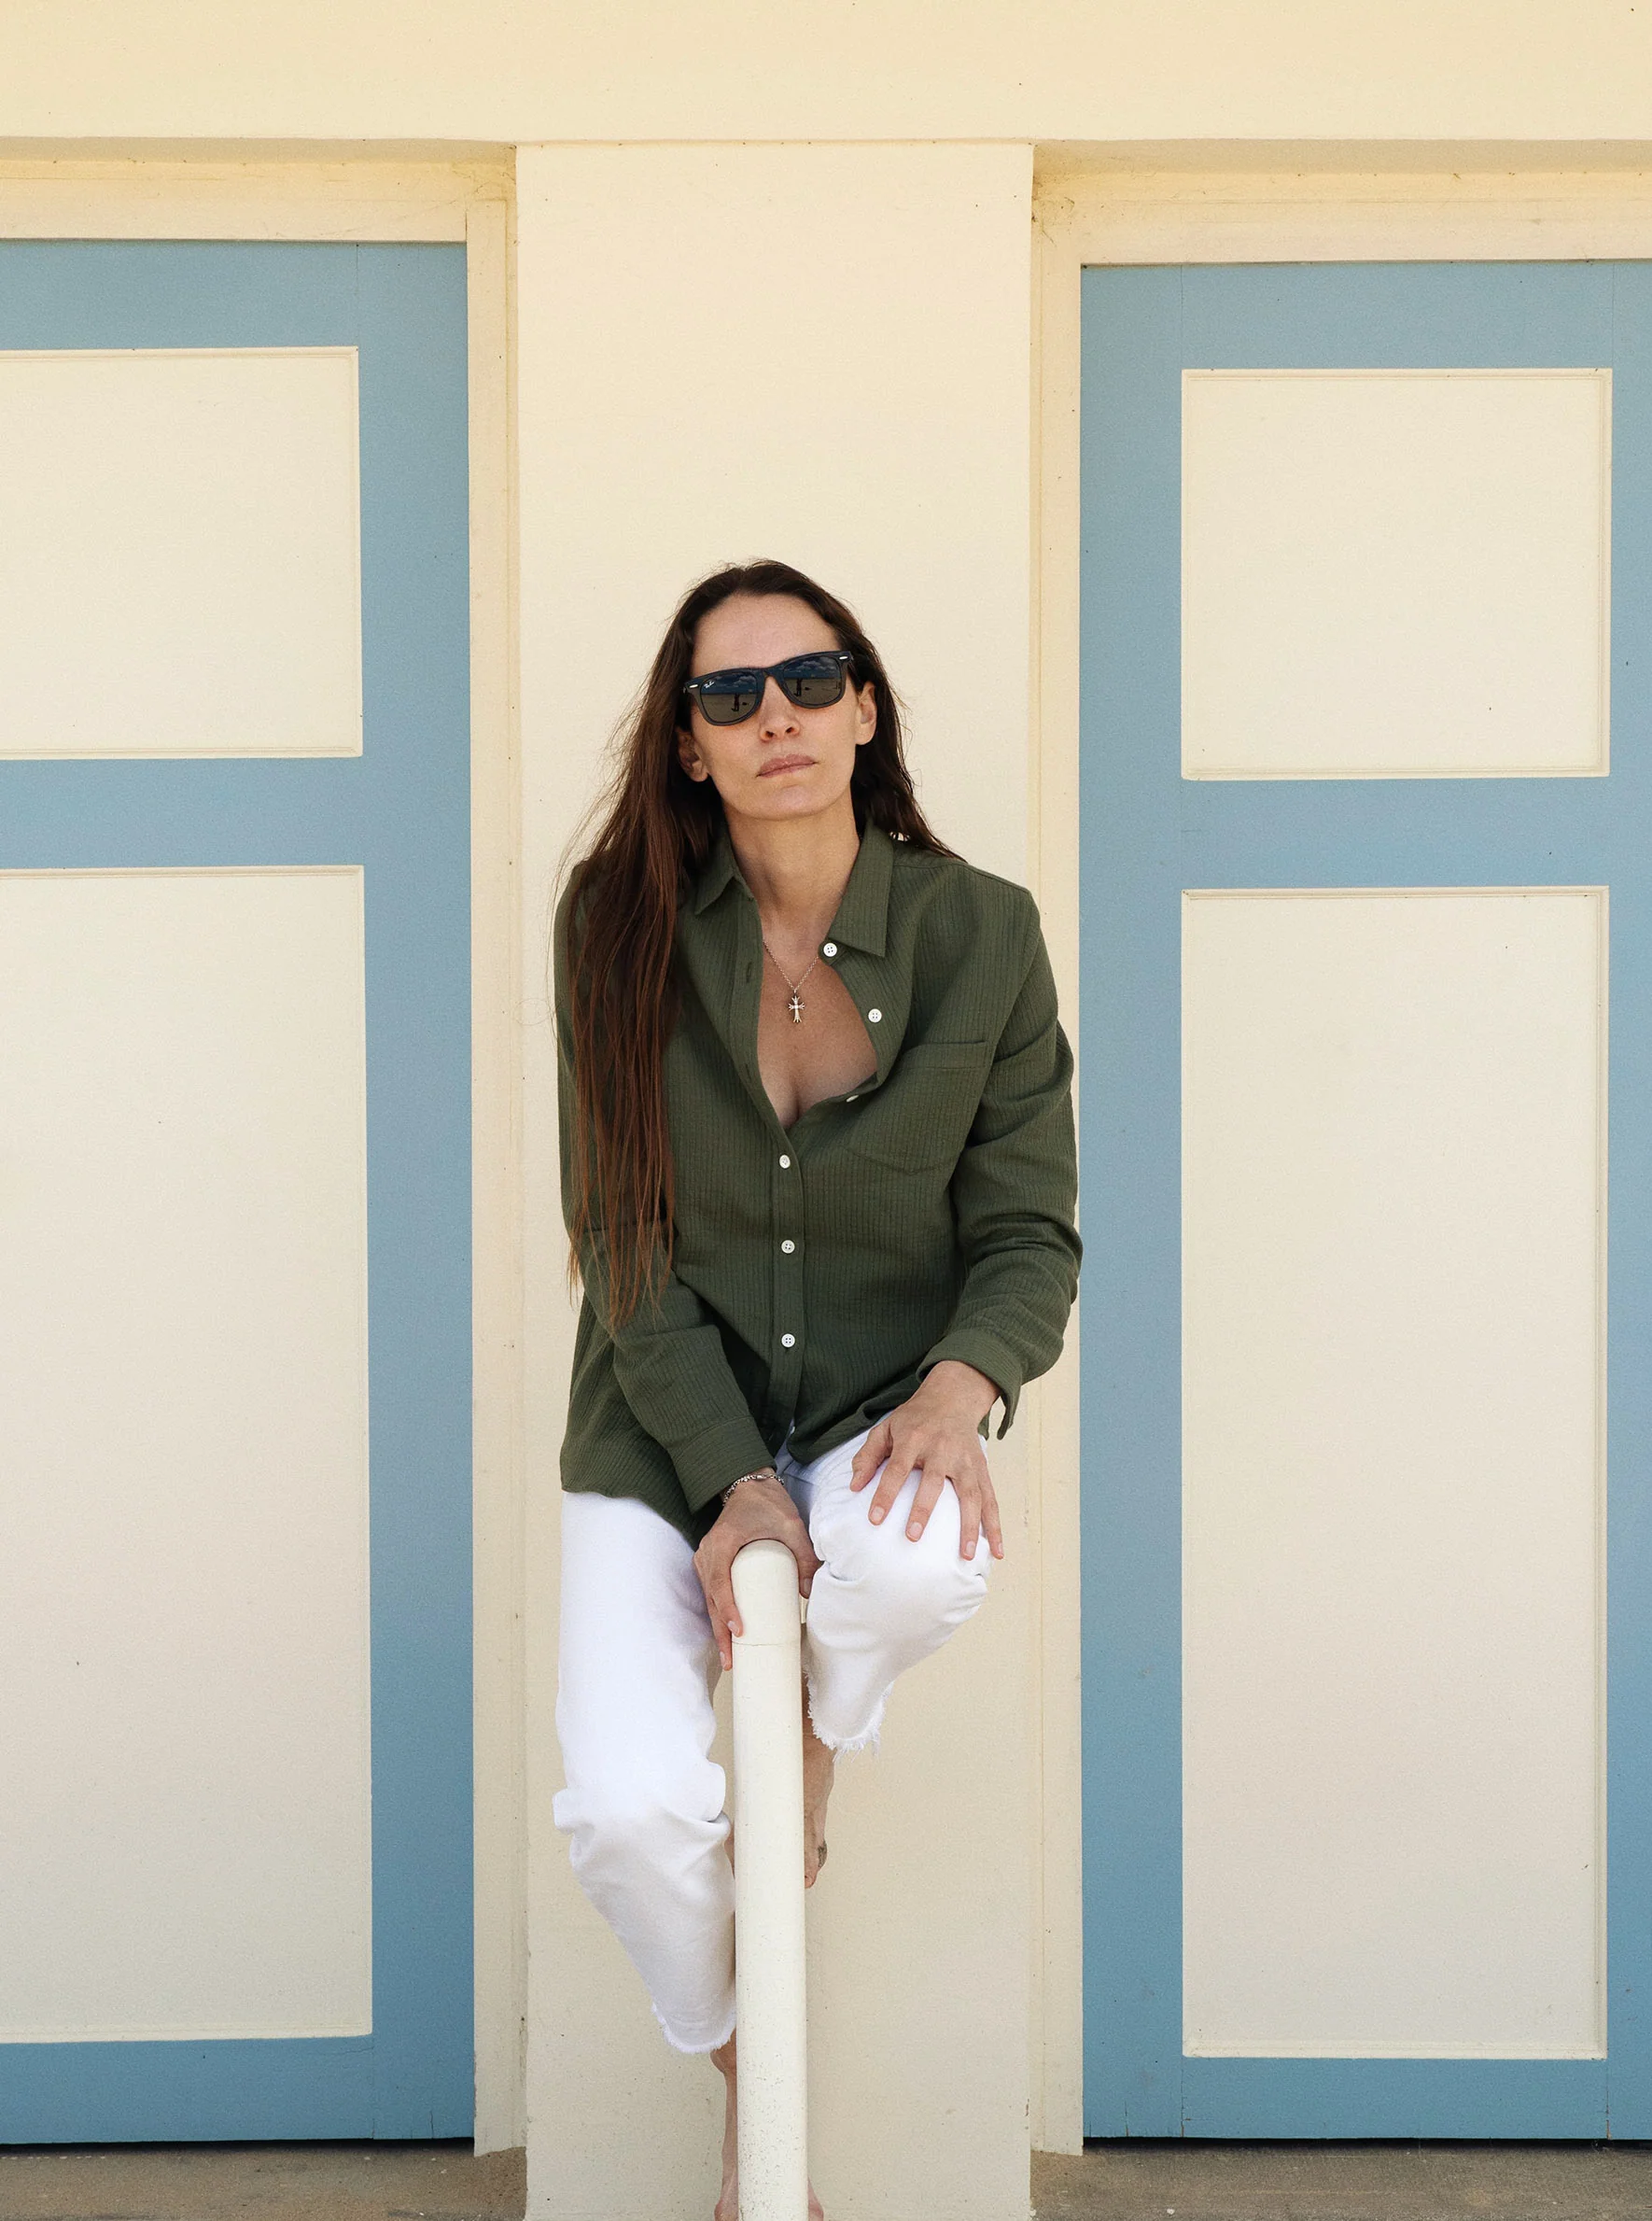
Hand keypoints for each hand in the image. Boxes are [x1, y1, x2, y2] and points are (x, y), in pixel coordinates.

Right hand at [693, 1476, 821, 1671]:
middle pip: (711, 1598)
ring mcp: (706, 1557)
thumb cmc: (767, 1503)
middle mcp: (708, 1551)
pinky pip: (710, 1591)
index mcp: (723, 1542)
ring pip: (708, 1599)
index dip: (728, 1609)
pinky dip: (716, 1613)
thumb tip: (809, 1592)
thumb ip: (804, 1555)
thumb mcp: (791, 1525)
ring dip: (717, 1627)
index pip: (720, 1582)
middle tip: (731, 1659)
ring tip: (728, 1655)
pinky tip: (725, 1634)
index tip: (739, 1631)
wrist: (750, 1486)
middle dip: (720, 1631)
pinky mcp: (711, 1561)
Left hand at [848, 1360, 1004, 1559]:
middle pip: (933, 1482)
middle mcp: (942, 1449)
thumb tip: (853, 1486)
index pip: (897, 1469)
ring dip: (970, 1526)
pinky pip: (991, 1499)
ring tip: (966, 1556)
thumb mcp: (886, 1428)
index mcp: (914, 1438)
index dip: (885, 1494)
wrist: (952, 1398)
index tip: (874, 1519)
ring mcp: (965, 1460)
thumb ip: (867, 1456)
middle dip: (923, 1510)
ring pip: (971, 1494)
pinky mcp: (981, 1468)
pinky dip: (995, 1525)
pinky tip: (997, 1550)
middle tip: (912, 1537)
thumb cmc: (914, 1419)